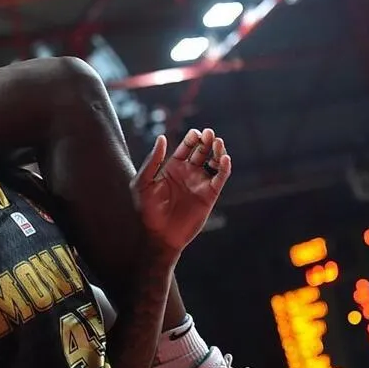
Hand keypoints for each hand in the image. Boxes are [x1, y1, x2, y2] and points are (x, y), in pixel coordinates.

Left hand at [131, 129, 231, 254]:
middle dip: (207, 141)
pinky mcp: (209, 195)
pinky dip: (225, 167)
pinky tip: (224, 158)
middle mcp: (188, 173)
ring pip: (214, 162)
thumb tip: (162, 137)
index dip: (192, 138)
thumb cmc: (147, 210)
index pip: (186, 147)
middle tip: (209, 133)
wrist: (159, 235)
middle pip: (202, 151)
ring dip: (218, 151)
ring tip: (217, 143)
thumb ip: (153, 160)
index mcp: (173, 167)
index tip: (196, 133)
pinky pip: (220, 178)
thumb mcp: (143, 182)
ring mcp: (200, 183)